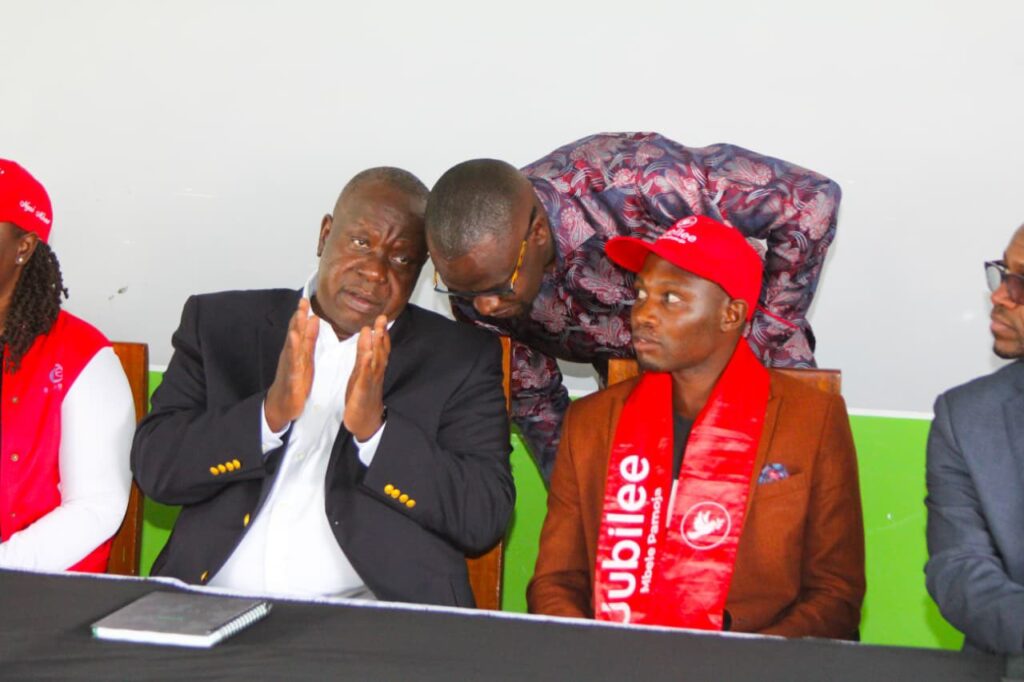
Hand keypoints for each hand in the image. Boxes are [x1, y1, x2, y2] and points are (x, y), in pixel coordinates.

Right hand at [265, 298, 318, 431]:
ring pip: (292, 347)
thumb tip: (313, 318)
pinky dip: (294, 355)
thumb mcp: (305, 357)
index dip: (302, 313)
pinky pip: (293, 366)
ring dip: (295, 332)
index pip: (300, 328)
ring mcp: (289, 367)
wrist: (282, 405)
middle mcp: (291, 356)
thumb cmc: (295, 381)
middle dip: (298, 317)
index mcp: (297, 350)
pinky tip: (294, 346)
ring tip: (298, 319)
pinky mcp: (291, 380)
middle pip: (295, 333)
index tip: (306, 298)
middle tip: (302, 301)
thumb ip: (309, 338)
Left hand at [344, 314, 389, 440]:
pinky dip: (367, 365)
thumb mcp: (361, 371)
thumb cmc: (362, 396)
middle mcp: (376, 373)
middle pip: (381, 351)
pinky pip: (366, 377)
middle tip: (383, 318)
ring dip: (377, 346)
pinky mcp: (363, 391)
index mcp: (374, 368)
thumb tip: (367, 334)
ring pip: (376, 362)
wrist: (364, 421)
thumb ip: (364, 353)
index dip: (382, 333)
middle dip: (382, 335)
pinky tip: (367, 355)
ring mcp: (371, 382)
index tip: (383, 317)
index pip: (380, 348)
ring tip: (377, 332)